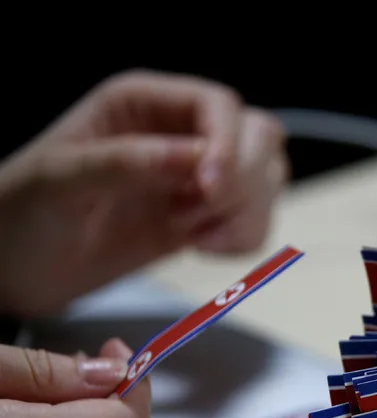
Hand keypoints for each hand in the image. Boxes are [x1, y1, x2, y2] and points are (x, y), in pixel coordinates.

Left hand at [0, 70, 287, 317]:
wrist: (14, 271)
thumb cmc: (21, 215)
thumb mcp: (59, 181)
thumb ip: (126, 163)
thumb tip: (196, 159)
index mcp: (142, 104)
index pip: (217, 106)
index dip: (228, 144)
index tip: (210, 189)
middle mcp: (180, 132)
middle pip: (258, 137)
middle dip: (244, 182)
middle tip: (197, 219)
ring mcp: (196, 177)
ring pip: (267, 178)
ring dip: (246, 213)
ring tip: (194, 237)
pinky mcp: (204, 218)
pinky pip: (255, 219)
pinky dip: (244, 238)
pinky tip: (202, 248)